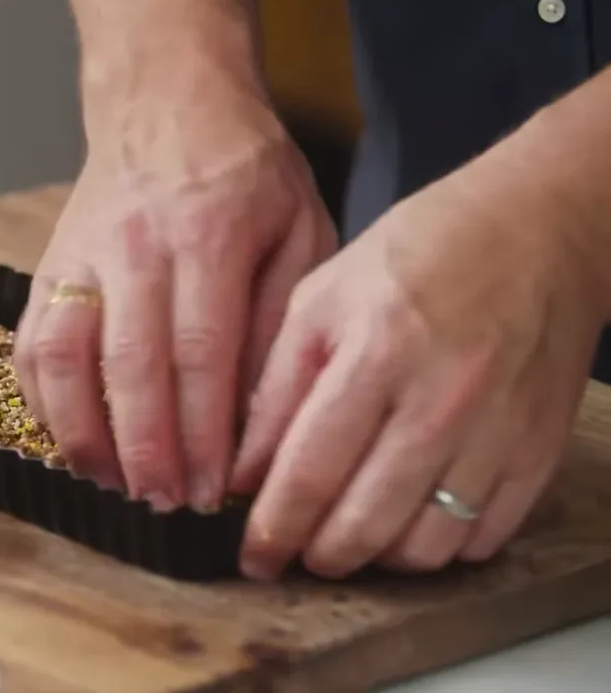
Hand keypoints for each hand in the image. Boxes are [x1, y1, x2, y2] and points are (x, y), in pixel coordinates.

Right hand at [13, 104, 335, 511]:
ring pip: (64, 357)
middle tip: (167, 505)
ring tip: (114, 486)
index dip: (204, 432)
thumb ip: (278, 317)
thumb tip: (254, 417)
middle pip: (129, 365)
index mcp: (209, 234)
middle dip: (146, 449)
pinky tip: (73, 442)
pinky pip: (32, 344)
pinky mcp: (48, 267)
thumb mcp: (300, 229)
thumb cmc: (247, 173)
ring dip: (85, 434)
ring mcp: (79, 255)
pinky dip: (44, 402)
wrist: (166, 103)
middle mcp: (135, 245)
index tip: (215, 490)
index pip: (201, 353)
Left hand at [232, 171, 603, 579]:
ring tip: (350, 533)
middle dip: (318, 554)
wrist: (540, 228)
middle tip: (296, 550)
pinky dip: (439, 544)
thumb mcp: (322, 298)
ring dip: (376, 556)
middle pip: (366, 522)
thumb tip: (245, 473)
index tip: (254, 557)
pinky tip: (410, 518)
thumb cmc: (421, 252)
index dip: (273, 529)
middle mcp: (443, 399)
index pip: (310, 470)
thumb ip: (276, 388)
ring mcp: (499, 431)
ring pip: (426, 545)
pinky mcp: (539, 450)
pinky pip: (482, 536)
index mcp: (378, 351)